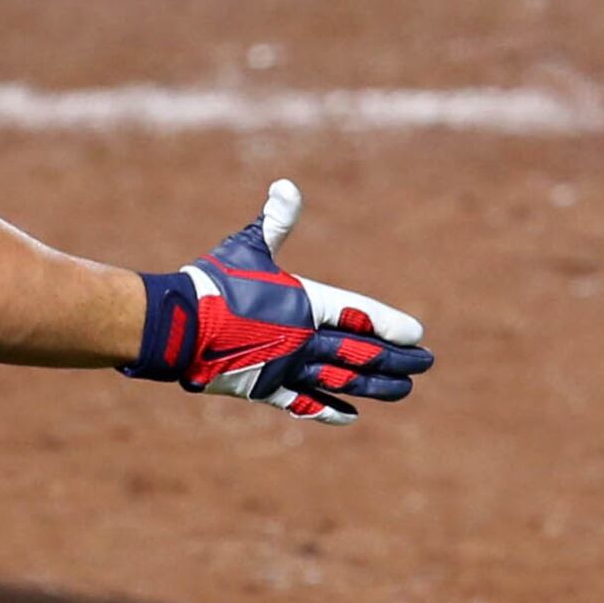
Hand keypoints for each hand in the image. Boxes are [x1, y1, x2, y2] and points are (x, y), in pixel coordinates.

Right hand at [124, 178, 432, 423]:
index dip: (390, 325)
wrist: (177, 324)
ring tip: (404, 390)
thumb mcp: (247, 244)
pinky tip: (351, 416)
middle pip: (361, 352)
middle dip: (397, 358)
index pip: (360, 314)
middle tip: (426, 364)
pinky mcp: (264, 388)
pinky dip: (330, 410)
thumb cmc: (213, 281)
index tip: (417, 335)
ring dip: (376, 386)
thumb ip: (274, 219)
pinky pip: (305, 404)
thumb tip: (286, 187)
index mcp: (306, 302)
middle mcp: (303, 339)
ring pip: (343, 380)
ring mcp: (287, 367)